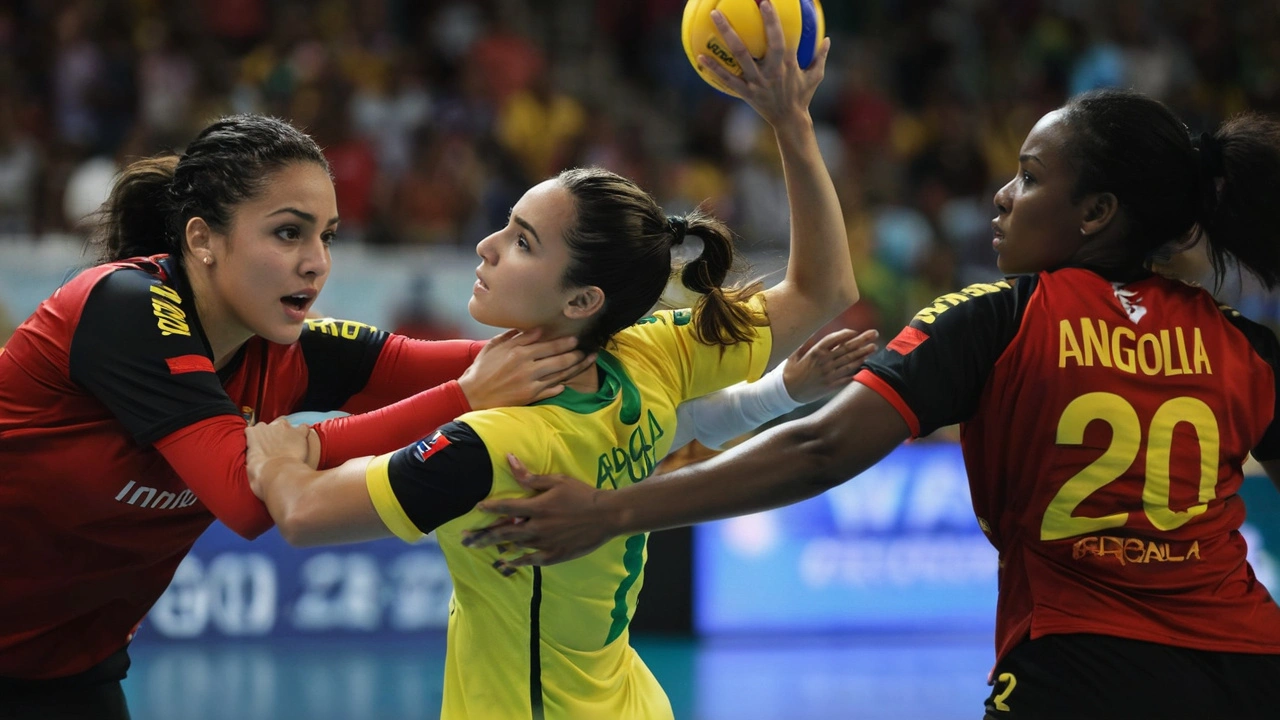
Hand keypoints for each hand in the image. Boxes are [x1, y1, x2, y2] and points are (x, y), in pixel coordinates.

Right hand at [245, 417, 309, 497]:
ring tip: (289, 445)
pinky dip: (303, 433)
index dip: (259, 440)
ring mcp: (284, 428)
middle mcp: (268, 426)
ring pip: (286, 424)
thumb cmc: (262, 474)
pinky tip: (303, 441)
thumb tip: (256, 461)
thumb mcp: (249, 464)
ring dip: (287, 432)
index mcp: (253, 433)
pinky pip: (303, 428)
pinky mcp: (298, 433)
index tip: (262, 447)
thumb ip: (252, 456)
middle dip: (274, 434)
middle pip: (271, 425)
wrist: (277, 474)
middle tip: (276, 447)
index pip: (254, 431)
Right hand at [458, 329, 595, 409]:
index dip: (565, 342)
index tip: (576, 339)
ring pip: (559, 374)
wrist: (471, 394)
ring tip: (587, 361)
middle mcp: (527, 367)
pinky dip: (560, 386)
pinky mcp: (530, 396)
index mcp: (519, 352)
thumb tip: (536, 329)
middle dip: (576, 354)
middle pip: (559, 359)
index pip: (548, 345)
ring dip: (575, 368)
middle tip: (589, 350)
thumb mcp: (495, 346)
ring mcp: (530, 383)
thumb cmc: (482, 368)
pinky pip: (551, 390)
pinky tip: (568, 382)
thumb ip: (516, 337)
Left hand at [462, 455, 615, 568]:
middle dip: (481, 535)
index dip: (489, 508)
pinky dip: (515, 562)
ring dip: (493, 547)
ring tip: (476, 547)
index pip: (505, 507)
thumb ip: (530, 476)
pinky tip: (504, 564)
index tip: (475, 508)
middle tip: (464, 538)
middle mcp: (537, 527)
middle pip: (502, 531)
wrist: (607, 516)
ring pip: (513, 546)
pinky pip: (529, 561)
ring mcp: (544, 543)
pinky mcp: (553, 555)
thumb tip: (509, 460)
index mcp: (537, 506)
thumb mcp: (557, 480)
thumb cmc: (582, 495)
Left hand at [698, 0, 830, 127]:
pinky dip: (714, 68)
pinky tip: (700, 56)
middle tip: (744, 1)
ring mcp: (758, 82)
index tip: (765, 2)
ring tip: (715, 16)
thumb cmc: (802, 96)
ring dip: (727, 35)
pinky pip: (728, 79)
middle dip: (757, 21)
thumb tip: (827, 38)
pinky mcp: (746, 93)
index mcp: (789, 64)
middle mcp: (773, 71)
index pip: (783, 37)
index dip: (775, 20)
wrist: (790, 121)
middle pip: (763, 43)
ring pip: (740, 56)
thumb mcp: (815, 76)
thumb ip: (820, 56)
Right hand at [783, 328, 878, 403]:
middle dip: (862, 341)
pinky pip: (846, 377)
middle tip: (874, 334)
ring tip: (874, 348)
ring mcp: (828, 374)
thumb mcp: (793, 355)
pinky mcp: (830, 386)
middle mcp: (823, 362)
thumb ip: (805, 344)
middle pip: (846, 349)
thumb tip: (812, 334)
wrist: (785, 393)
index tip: (855, 332)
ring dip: (863, 354)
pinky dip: (856, 371)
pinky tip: (866, 365)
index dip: (845, 334)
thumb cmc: (789, 373)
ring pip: (849, 362)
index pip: (834, 339)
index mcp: (815, 352)